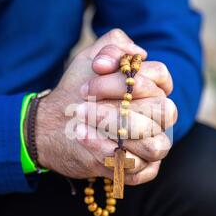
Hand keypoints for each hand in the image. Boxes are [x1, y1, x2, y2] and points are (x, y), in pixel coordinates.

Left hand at [76, 51, 176, 184]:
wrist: (52, 124)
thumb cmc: (77, 92)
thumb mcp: (88, 61)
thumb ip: (112, 45)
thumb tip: (139, 52)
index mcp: (153, 91)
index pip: (160, 76)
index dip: (128, 73)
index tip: (95, 68)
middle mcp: (157, 119)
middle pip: (163, 111)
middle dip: (120, 105)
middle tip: (83, 101)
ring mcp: (150, 146)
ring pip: (155, 145)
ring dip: (116, 130)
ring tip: (80, 119)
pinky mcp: (137, 170)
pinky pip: (135, 168)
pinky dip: (106, 152)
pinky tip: (82, 137)